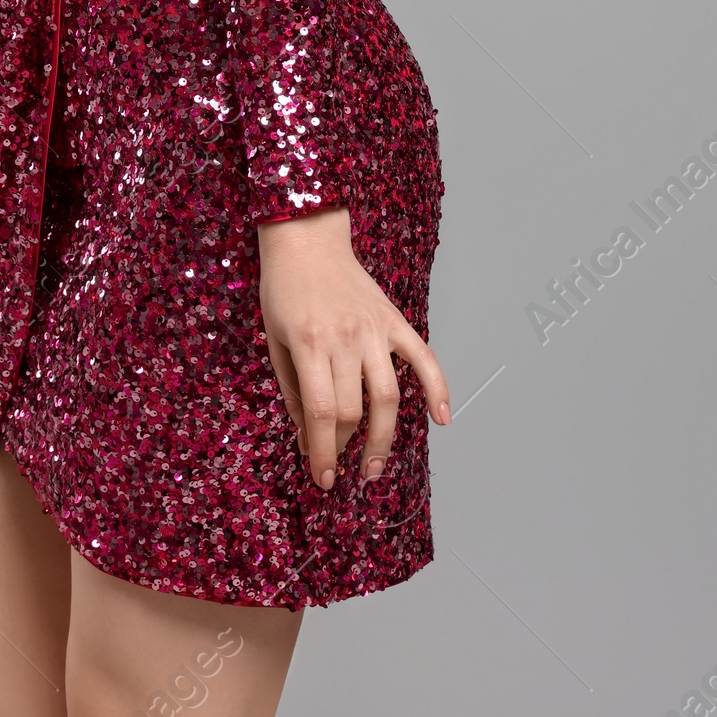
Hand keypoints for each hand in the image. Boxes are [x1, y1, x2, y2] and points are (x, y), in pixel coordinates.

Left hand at [257, 206, 449, 489]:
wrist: (306, 237)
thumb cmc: (283, 288)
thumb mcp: (274, 340)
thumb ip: (292, 391)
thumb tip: (307, 439)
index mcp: (310, 343)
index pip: (323, 413)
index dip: (324, 453)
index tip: (321, 479)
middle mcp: (345, 338)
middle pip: (354, 410)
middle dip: (344, 448)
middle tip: (338, 468)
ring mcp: (374, 329)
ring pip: (388, 396)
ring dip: (383, 439)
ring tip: (374, 467)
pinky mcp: (394, 320)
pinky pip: (424, 357)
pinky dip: (437, 389)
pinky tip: (441, 419)